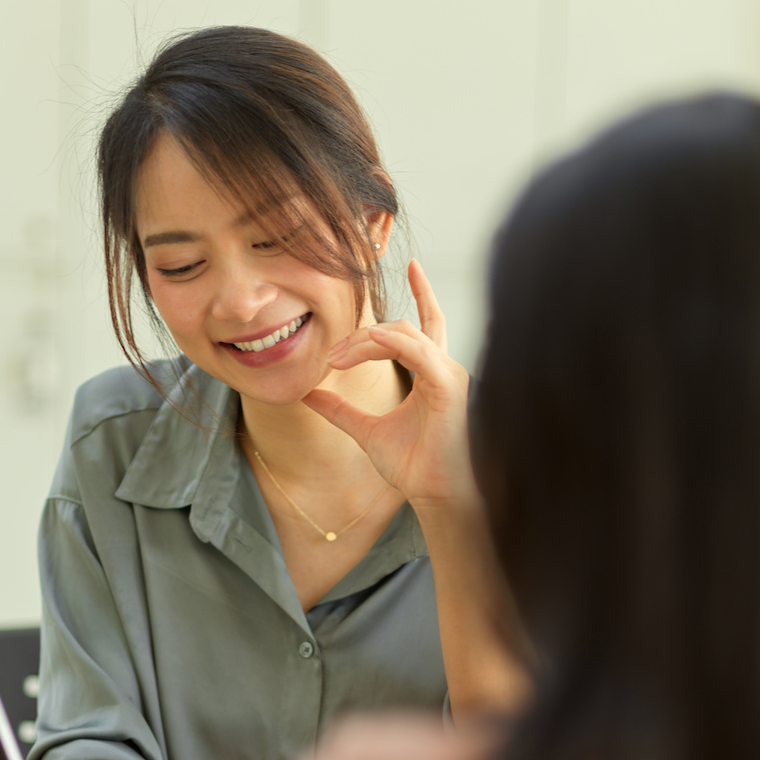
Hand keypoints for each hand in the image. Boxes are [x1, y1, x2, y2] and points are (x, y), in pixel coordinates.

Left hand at [304, 260, 474, 506]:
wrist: (435, 495)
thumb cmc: (413, 465)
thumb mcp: (365, 431)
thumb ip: (339, 410)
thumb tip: (310, 393)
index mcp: (432, 374)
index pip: (426, 324)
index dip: (422, 292)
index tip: (412, 264)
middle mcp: (444, 368)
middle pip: (402, 327)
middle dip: (363, 334)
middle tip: (332, 355)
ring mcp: (449, 373)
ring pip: (403, 333)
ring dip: (365, 341)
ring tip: (337, 359)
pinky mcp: (447, 384)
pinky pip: (415, 349)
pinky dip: (387, 345)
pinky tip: (362, 350)